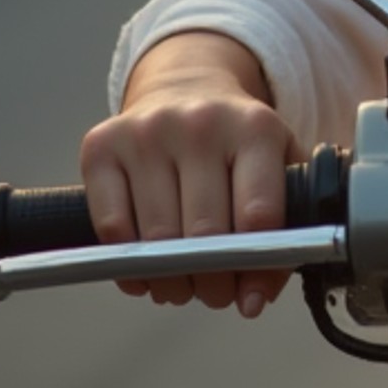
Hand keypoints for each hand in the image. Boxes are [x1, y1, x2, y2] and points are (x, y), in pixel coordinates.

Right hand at [79, 32, 297, 318]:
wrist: (187, 86)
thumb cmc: (236, 144)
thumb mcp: (278, 169)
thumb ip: (285, 233)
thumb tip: (252, 301)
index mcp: (256, 128)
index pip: (258, 214)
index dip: (253, 267)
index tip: (249, 292)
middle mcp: (201, 123)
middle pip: (204, 234)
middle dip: (211, 282)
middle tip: (215, 293)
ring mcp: (147, 131)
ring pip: (155, 239)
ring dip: (170, 281)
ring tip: (183, 283)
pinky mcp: (102, 144)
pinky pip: (110, 229)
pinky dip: (129, 264)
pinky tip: (147, 267)